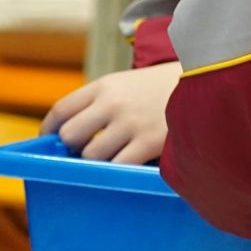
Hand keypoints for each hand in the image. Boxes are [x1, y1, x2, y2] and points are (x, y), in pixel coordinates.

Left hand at [43, 63, 183, 164]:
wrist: (203, 82)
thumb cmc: (157, 89)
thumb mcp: (124, 84)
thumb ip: (97, 103)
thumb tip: (66, 135)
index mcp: (104, 86)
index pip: (62, 109)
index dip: (48, 130)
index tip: (47, 141)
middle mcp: (113, 103)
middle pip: (70, 135)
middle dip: (72, 147)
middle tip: (83, 151)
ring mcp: (130, 124)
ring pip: (92, 155)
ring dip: (97, 161)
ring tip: (111, 157)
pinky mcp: (149, 143)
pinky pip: (118, 166)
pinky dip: (119, 169)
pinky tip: (127, 163)